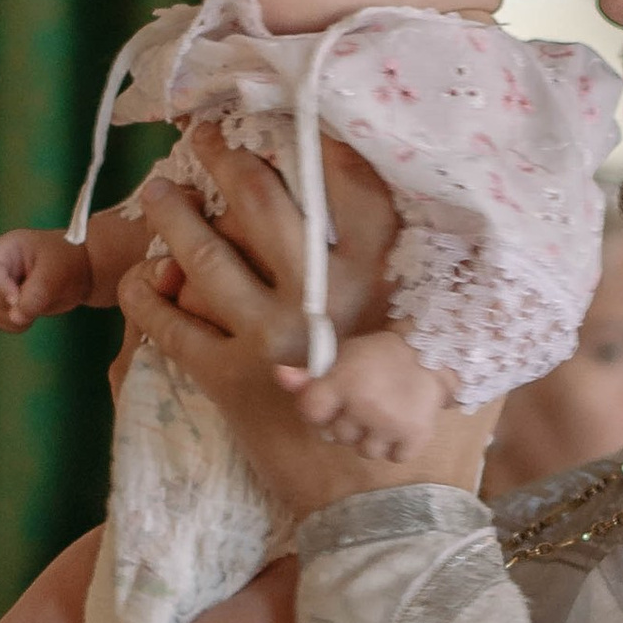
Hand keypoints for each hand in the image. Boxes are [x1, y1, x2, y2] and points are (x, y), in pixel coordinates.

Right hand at [0, 225, 96, 331]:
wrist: (80, 271)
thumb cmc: (68, 262)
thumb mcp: (56, 274)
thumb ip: (35, 295)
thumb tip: (16, 318)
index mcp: (8, 248)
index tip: (16, 299)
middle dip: (13, 303)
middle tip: (40, 298)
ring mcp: (0, 286)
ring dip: (16, 315)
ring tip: (41, 302)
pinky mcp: (7, 304)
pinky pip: (2, 322)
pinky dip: (18, 324)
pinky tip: (34, 312)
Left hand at [119, 155, 490, 515]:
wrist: (387, 514)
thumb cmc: (430, 433)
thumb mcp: (462, 354)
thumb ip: (458, 302)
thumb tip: (483, 250)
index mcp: (383, 280)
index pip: (351, 185)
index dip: (316, 139)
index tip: (287, 108)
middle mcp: (323, 297)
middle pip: (262, 202)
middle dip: (225, 157)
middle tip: (202, 133)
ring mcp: (271, 337)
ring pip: (204, 255)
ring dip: (173, 215)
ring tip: (157, 190)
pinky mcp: (232, 382)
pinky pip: (173, 329)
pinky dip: (149, 299)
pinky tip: (140, 278)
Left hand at [276, 329, 454, 463]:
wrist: (434, 352)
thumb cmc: (381, 355)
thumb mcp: (344, 357)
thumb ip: (311, 375)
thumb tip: (278, 376)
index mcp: (343, 382)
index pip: (309, 411)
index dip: (317, 410)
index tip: (331, 403)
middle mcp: (363, 406)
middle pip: (337, 435)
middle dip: (347, 423)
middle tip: (364, 403)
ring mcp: (389, 425)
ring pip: (365, 451)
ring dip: (372, 437)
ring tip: (383, 415)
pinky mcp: (414, 438)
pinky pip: (394, 457)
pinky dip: (397, 447)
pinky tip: (400, 426)